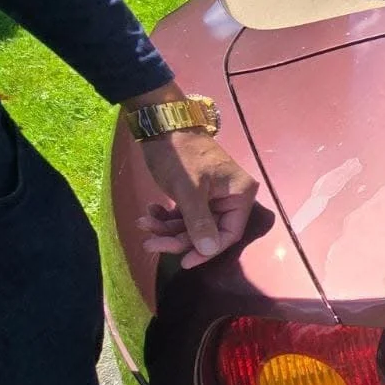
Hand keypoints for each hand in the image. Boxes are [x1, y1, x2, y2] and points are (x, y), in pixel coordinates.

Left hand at [137, 127, 258, 268]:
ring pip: (192, 225)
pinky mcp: (197, 194)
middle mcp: (231, 198)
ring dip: (167, 228)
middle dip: (177, 238)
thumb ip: (199, 222)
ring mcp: (214, 197)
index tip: (184, 262)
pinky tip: (150, 213)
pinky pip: (184, 215)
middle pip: (207, 232)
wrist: (160, 122)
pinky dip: (167, 217)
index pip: (229, 233)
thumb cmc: (179, 152)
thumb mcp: (189, 189)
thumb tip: (209, 250)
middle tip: (150, 243)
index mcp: (240, 195)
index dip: (206, 250)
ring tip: (144, 224)